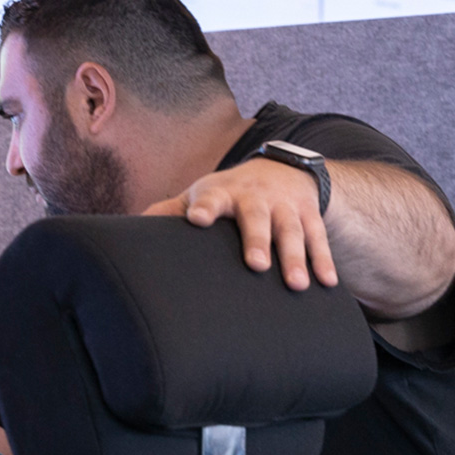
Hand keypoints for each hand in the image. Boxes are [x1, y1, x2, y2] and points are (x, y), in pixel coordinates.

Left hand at [142, 159, 338, 291]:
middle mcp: (255, 198)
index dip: (203, 208)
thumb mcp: (199, 195)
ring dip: (295, 258)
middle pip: (256, 218)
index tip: (197, 219)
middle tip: (257, 265)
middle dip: (257, 240)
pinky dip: (324, 260)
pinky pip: (319, 239)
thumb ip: (169, 211)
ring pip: (292, 231)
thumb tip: (127, 229)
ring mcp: (284, 206)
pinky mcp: (309, 215)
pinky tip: (327, 283)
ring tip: (296, 285)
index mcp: (222, 193)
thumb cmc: (228, 193)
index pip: (210, 199)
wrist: (281, 169)